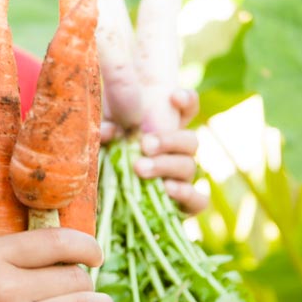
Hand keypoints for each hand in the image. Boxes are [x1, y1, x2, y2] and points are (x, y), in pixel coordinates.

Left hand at [101, 88, 208, 215]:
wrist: (106, 200)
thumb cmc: (107, 158)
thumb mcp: (103, 139)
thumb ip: (106, 129)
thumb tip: (111, 131)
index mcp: (163, 128)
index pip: (187, 108)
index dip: (186, 100)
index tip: (173, 97)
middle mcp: (177, 151)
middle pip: (190, 140)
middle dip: (169, 140)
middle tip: (145, 145)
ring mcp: (182, 178)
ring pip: (189, 166)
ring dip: (166, 166)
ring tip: (140, 168)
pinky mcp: (184, 204)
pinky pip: (198, 200)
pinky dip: (187, 194)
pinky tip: (168, 190)